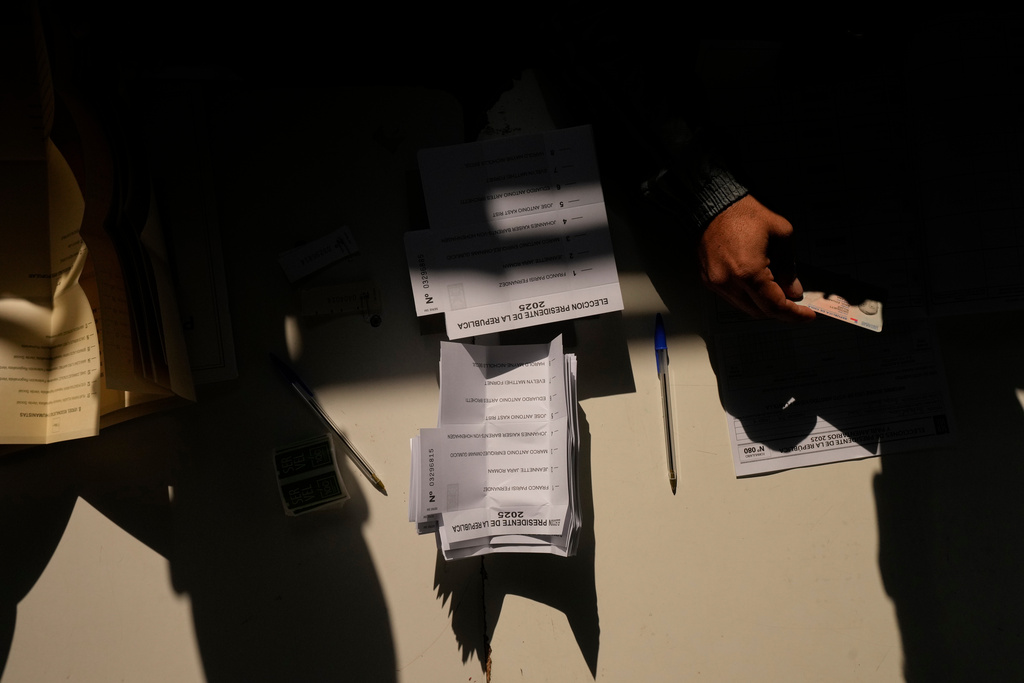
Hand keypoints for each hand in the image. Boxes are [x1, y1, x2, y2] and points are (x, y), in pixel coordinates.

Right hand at [698, 195, 814, 321]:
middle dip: (780, 310)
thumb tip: (793, 290)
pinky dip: (748, 297)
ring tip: (776, 289)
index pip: (774, 305)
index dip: (794, 313)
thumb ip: (790, 267)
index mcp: (748, 272)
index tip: (806, 314)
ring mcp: (716, 283)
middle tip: (794, 301)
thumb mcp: (781, 234)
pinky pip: (732, 298)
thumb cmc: (743, 213)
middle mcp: (729, 282)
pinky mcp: (709, 280)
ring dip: (763, 304)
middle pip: (759, 311)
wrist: (713, 204)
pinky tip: (757, 284)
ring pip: (745, 308)